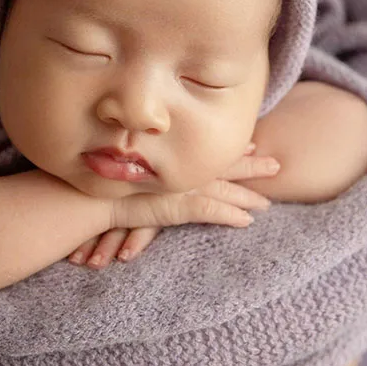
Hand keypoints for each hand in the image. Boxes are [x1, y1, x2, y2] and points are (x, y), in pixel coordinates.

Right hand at [68, 144, 279, 268]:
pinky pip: (211, 212)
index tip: (250, 143)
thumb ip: (136, 162)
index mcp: (169, 156)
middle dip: (251, 164)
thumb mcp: (123, 167)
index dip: (228, 148)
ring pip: (224, 190)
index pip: (205, 150)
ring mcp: (180, 187)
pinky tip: (247, 222)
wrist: (91, 194)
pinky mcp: (178, 207)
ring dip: (247, 194)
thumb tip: (135, 159)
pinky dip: (230, 215)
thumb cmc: (101, 180)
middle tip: (275, 163)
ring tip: (268, 202)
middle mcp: (178, 168)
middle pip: (222, 165)